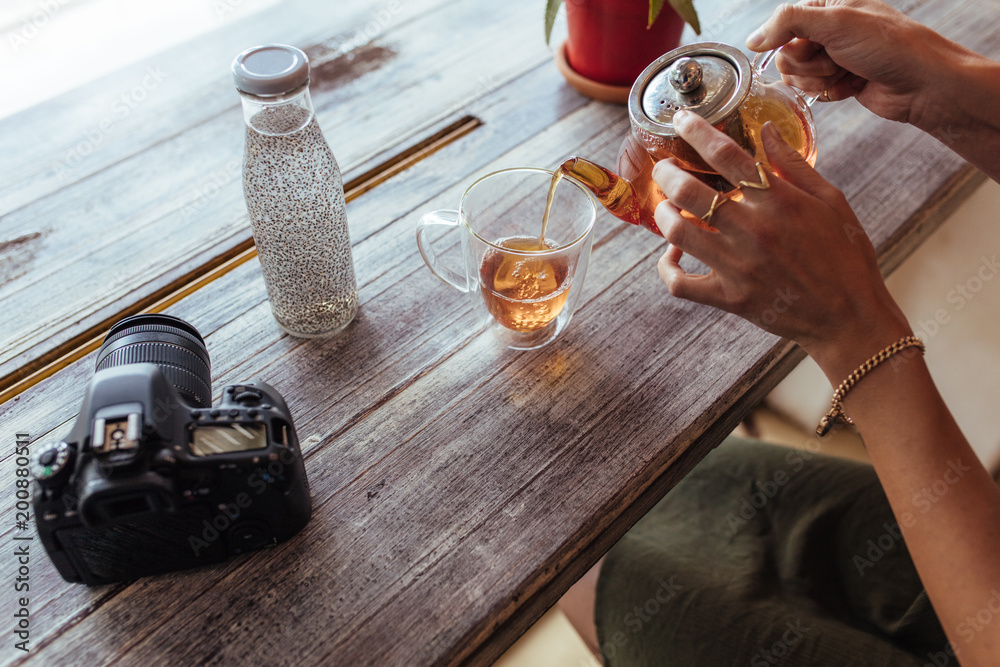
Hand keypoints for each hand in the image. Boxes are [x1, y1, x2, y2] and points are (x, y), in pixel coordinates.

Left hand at [653, 110, 910, 379]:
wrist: (850, 316)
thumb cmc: (845, 255)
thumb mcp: (832, 200)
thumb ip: (795, 164)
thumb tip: (767, 129)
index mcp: (779, 200)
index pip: (727, 155)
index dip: (697, 131)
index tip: (681, 119)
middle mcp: (754, 229)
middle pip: (690, 191)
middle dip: (667, 174)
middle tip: (663, 169)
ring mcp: (738, 265)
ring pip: (678, 232)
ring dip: (664, 214)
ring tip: (666, 206)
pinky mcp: (729, 298)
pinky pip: (680, 283)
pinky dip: (667, 267)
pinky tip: (672, 254)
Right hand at [747, 0, 952, 124]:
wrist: (921, 83)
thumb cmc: (888, 46)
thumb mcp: (835, 23)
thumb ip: (788, 23)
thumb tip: (752, 39)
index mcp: (826, 8)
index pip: (782, 27)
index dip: (793, 43)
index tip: (815, 45)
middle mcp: (827, 31)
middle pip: (786, 56)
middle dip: (810, 65)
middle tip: (838, 59)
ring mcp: (832, 57)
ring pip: (797, 77)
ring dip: (820, 80)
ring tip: (847, 72)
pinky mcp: (838, 81)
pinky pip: (813, 92)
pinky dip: (831, 92)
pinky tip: (852, 85)